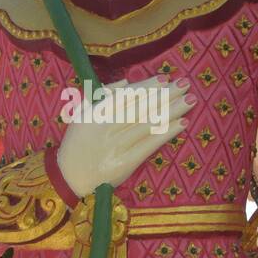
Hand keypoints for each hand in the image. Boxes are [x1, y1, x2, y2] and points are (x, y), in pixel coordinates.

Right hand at [56, 77, 193, 199]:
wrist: (68, 178)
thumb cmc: (77, 144)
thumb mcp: (81, 115)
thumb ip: (102, 96)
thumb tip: (127, 81)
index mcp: (95, 113)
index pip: (127, 95)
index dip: (148, 86)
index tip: (166, 78)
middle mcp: (106, 127)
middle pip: (141, 107)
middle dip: (166, 94)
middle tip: (185, 84)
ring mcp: (116, 146)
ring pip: (148, 123)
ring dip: (172, 111)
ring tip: (189, 100)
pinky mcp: (125, 163)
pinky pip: (149, 145)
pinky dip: (166, 133)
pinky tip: (182, 124)